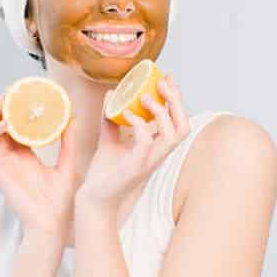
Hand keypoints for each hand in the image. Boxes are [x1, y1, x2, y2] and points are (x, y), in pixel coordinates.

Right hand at [0, 92, 81, 245]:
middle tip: (14, 89)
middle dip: (4, 106)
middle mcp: (10, 158)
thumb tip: (72, 118)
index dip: (17, 109)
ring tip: (7, 99)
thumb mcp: (67, 164)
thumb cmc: (60, 202)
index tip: (27, 92)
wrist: (53, 226)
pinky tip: (7, 123)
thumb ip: (68, 143)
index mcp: (24, 156)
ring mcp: (1, 165)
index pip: (16, 126)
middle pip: (0, 125)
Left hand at [76, 74, 190, 216]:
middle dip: (177, 102)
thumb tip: (112, 94)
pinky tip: (125, 113)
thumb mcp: (109, 139)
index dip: (177, 99)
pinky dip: (139, 123)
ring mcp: (150, 161)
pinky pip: (146, 141)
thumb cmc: (104, 173)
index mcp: (157, 148)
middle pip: (184, 126)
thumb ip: (112, 119)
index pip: (178, 121)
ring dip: (161, 111)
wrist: (92, 198)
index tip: (167, 78)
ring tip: (143, 96)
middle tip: (162, 83)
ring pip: (174, 135)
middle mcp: (159, 154)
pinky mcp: (137, 166)